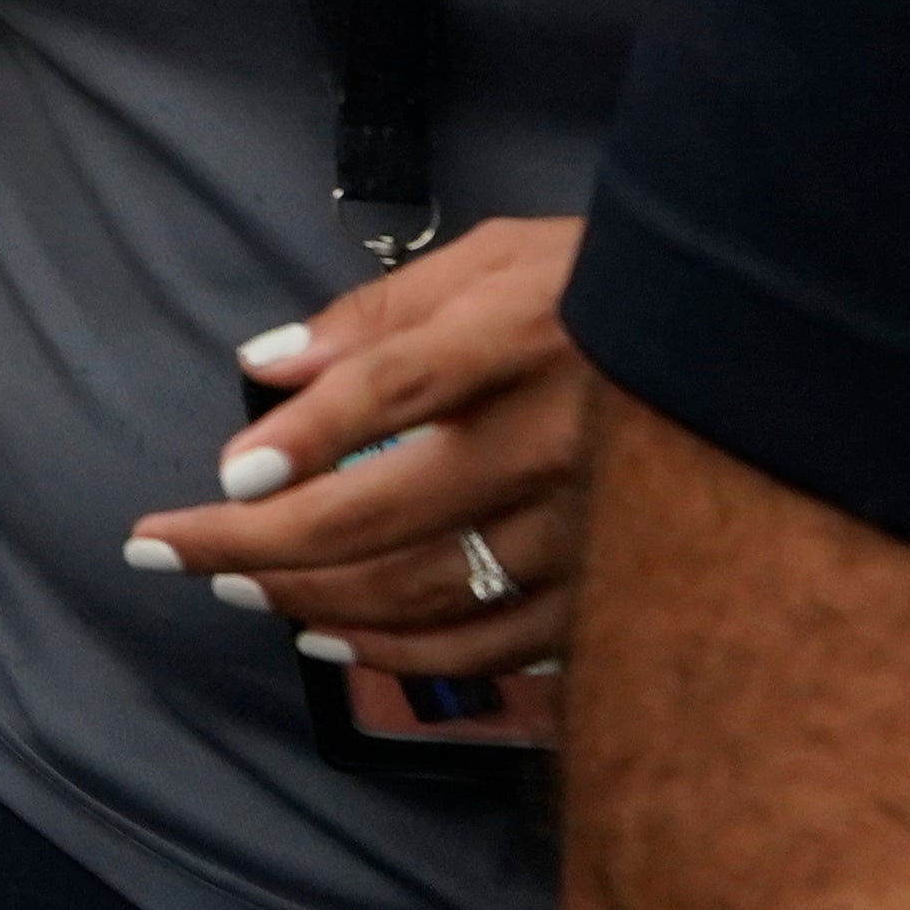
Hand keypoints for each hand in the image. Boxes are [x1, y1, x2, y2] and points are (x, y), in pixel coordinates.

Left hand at [124, 216, 590, 676]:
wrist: (741, 354)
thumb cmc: (597, 290)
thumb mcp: (494, 258)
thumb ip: (376, 313)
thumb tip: (267, 364)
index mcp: (520, 339)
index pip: (396, 390)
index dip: (306, 437)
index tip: (224, 475)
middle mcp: (553, 444)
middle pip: (382, 515)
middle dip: (256, 542)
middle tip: (168, 549)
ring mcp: (585, 532)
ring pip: (422, 592)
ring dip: (309, 597)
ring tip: (233, 584)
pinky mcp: (606, 592)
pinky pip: (487, 646)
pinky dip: (397, 651)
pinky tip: (328, 636)